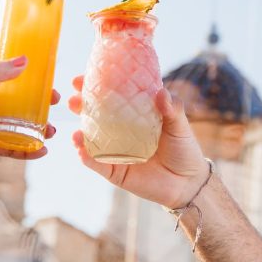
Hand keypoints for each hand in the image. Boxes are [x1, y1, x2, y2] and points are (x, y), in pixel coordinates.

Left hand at [0, 56, 58, 162]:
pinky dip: (24, 150)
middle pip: (18, 105)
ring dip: (34, 131)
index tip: (49, 86)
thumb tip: (25, 61)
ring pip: (16, 127)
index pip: (13, 81)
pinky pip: (8, 147)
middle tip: (55, 108)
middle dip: (38, 108)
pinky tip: (39, 151)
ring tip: (51, 132)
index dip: (32, 84)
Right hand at [68, 75, 209, 208]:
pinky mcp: (114, 171)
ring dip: (80, 133)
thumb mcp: (179, 125)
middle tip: (73, 100)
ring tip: (76, 131)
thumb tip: (161, 92)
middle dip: (80, 107)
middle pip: (95, 116)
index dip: (96, 86)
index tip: (84, 77)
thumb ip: (172, 109)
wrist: (188, 183)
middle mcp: (120, 130)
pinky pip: (97, 163)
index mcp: (134, 114)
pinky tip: (81, 150)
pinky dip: (87, 157)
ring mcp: (115, 151)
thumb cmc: (183, 149)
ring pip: (91, 140)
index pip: (112, 96)